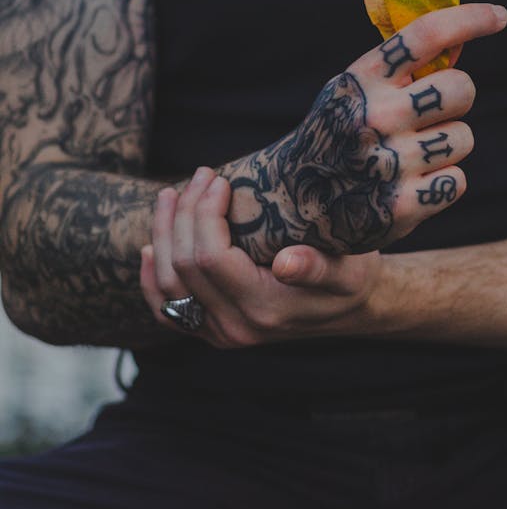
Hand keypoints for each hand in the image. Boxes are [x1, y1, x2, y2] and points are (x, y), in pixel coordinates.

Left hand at [140, 170, 383, 347]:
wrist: (353, 309)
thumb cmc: (353, 277)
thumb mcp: (349, 269)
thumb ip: (318, 267)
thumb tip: (285, 263)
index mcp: (263, 309)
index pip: (210, 259)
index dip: (204, 214)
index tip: (220, 180)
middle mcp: (235, 327)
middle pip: (183, 267)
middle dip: (184, 214)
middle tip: (202, 175)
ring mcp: (219, 333)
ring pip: (168, 285)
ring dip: (163, 235)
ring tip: (172, 195)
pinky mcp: (212, 330)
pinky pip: (167, 309)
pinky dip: (152, 279)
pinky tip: (150, 249)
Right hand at [225, 2, 506, 261]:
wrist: (292, 199)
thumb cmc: (338, 131)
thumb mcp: (355, 89)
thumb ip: (401, 70)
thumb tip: (461, 44)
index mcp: (361, 79)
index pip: (425, 35)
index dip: (470, 19)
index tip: (499, 16)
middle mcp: (375, 116)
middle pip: (461, 88)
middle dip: (457, 97)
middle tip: (435, 110)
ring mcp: (389, 162)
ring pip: (463, 137)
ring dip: (447, 144)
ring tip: (411, 154)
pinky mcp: (402, 205)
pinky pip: (458, 180)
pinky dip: (442, 183)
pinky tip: (411, 183)